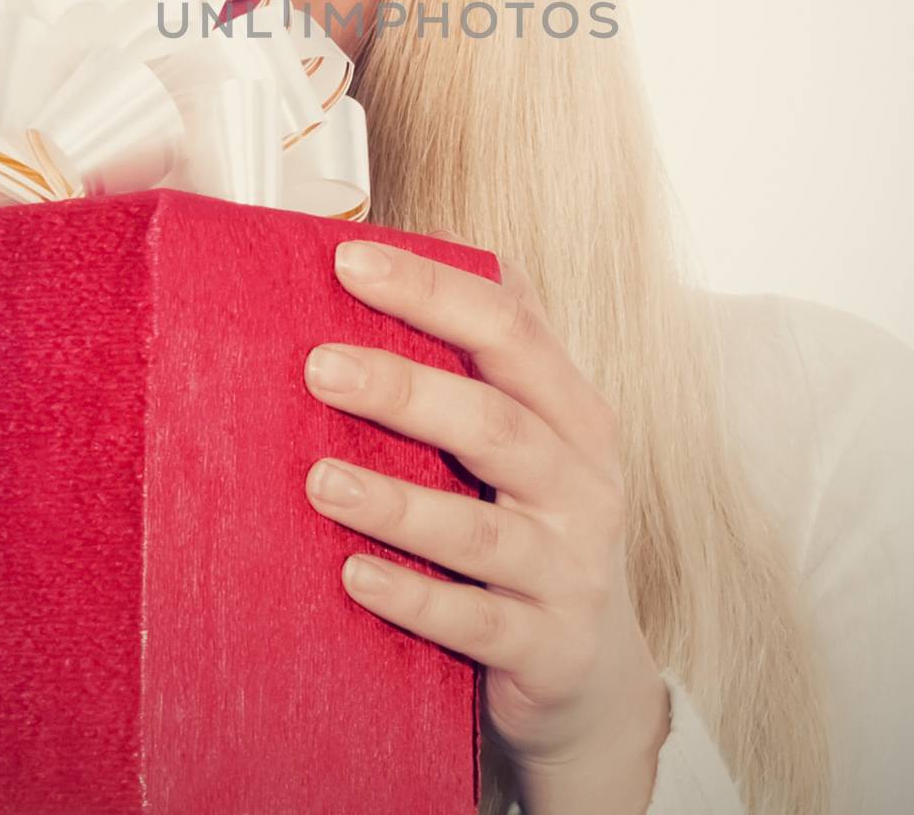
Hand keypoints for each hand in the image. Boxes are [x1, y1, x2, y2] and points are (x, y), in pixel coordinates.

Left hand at [302, 231, 668, 787]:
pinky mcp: (546, 647)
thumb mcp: (540, 430)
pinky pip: (473, 622)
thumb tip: (439, 242)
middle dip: (404, 390)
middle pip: (495, 423)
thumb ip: (498, 347)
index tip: (349, 262)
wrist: (595, 671)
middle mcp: (582, 485)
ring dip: (395, 504)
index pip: (509, 330)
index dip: (431, 290)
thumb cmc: (539, 522)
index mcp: (574, 415)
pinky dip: (413, 598)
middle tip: (317, 365)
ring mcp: (567, 570)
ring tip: (319, 480)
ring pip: (478, 531)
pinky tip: (352, 576)